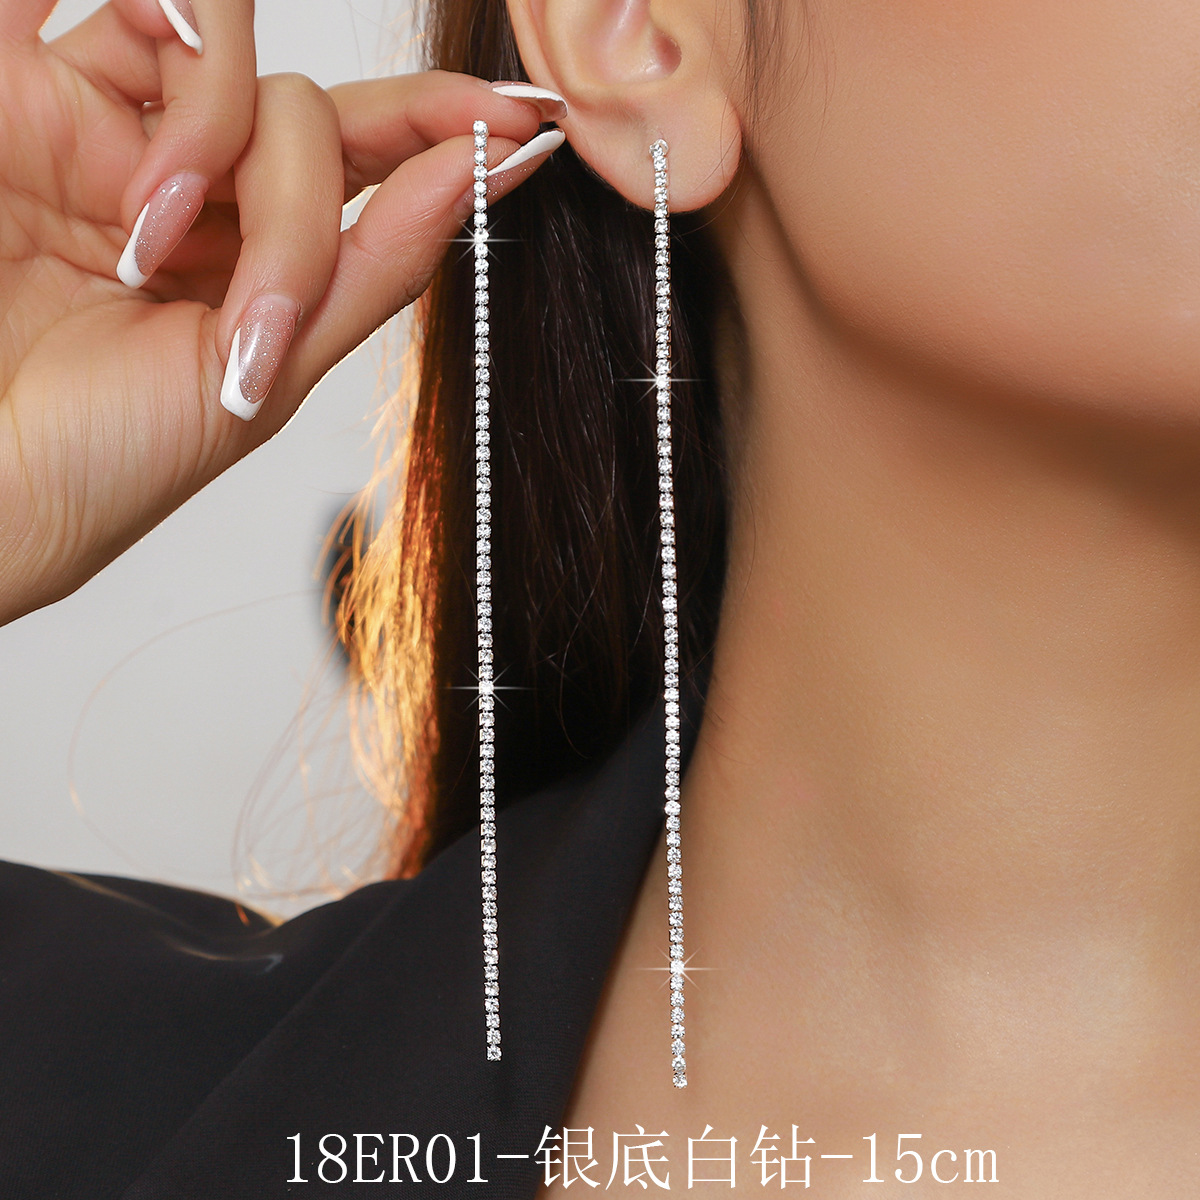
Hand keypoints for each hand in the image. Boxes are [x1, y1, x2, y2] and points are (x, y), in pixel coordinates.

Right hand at [0, 0, 565, 626]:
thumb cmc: (104, 457)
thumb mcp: (267, 373)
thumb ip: (371, 266)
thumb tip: (479, 174)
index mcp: (249, 257)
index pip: (360, 162)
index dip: (442, 125)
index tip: (525, 122)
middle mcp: (189, 188)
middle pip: (303, 119)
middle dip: (301, 209)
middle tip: (254, 312)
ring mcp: (105, 132)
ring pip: (226, 59)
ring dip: (219, 141)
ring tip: (146, 247)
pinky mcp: (18, 84)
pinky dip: (167, 18)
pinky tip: (154, 74)